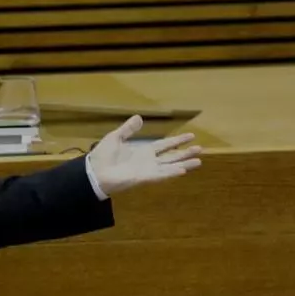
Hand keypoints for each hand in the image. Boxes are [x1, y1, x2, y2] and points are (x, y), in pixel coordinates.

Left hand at [87, 115, 202, 194]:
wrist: (94, 172)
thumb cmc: (103, 156)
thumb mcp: (115, 138)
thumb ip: (128, 129)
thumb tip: (139, 118)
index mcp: (143, 151)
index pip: (164, 145)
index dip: (177, 141)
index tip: (191, 136)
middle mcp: (149, 161)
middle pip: (171, 156)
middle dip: (185, 153)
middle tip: (200, 149)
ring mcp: (148, 170)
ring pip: (170, 166)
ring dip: (184, 163)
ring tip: (199, 161)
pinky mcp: (144, 178)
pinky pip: (160, 174)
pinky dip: (171, 172)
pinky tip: (182, 169)